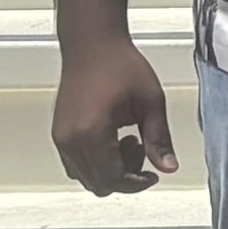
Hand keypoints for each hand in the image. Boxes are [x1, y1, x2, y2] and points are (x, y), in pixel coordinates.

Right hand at [52, 37, 176, 195]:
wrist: (92, 44)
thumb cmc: (120, 65)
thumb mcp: (150, 102)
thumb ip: (159, 139)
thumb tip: (168, 168)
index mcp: (91, 133)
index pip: (113, 179)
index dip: (136, 183)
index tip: (153, 174)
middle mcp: (70, 140)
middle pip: (98, 184)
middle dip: (124, 176)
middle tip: (141, 150)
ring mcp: (61, 138)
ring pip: (85, 177)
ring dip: (109, 170)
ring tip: (127, 140)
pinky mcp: (59, 133)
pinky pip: (76, 164)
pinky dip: (96, 162)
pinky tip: (112, 139)